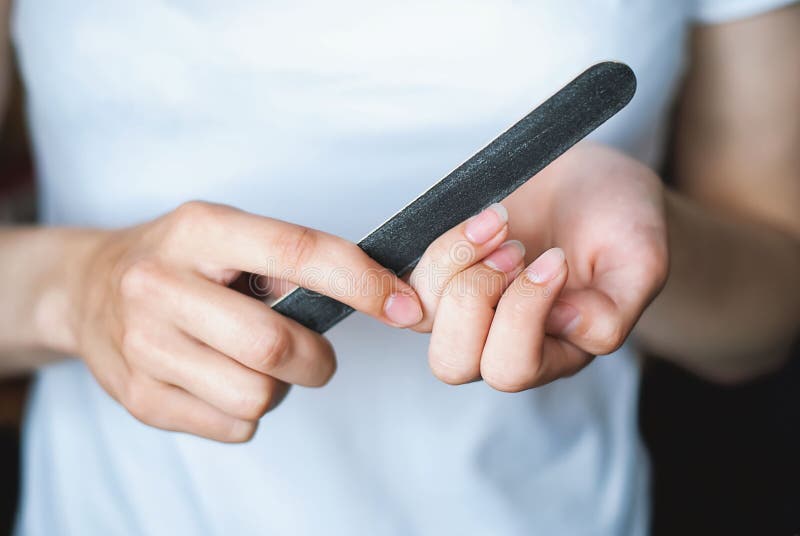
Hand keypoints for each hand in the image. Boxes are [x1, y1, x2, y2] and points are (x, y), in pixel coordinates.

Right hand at [68, 201, 422, 441]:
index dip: (361, 282)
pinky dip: (248, 410)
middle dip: (317, 359)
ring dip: (280, 387)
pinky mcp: (139, 398)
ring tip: (255, 363)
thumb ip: (289, 261)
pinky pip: (234, 426)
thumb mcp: (226, 233)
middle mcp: (161, 284)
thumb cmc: (178, 260)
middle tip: (316, 355)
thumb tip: (376, 296)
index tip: (404, 306)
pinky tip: (223, 380)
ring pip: (257, 395)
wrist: (84, 289)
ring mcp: (143, 346)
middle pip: (275, 344)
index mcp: (200, 229)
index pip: (297, 252)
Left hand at [408, 142, 667, 390]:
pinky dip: (437, 248)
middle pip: (453, 363)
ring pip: (424, 319)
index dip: (523, 313)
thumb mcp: (642, 261)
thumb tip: (564, 326)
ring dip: (455, 264)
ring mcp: (469, 308)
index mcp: (554, 353)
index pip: (512, 368)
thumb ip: (614, 311)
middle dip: (474, 298)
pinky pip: (410, 282)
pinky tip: (479, 220)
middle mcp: (503, 340)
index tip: (557, 257)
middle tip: (513, 250)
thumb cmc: (619, 221)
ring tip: (499, 223)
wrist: (589, 180)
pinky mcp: (444, 275)